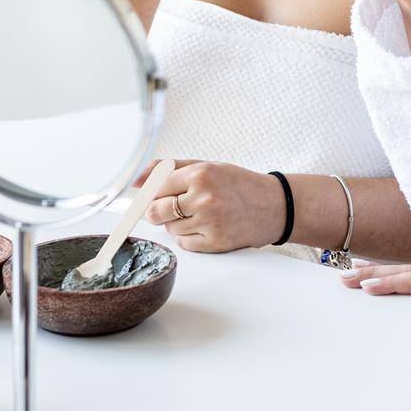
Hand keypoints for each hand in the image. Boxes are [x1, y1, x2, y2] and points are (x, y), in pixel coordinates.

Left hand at [140, 159, 283, 252]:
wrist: (274, 206)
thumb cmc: (238, 184)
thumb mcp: (208, 166)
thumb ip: (171, 168)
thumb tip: (137, 178)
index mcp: (201, 174)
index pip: (156, 186)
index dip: (151, 192)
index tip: (149, 195)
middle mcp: (204, 197)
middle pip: (155, 211)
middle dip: (158, 211)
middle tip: (173, 206)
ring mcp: (209, 222)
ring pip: (169, 228)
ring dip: (177, 223)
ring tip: (199, 214)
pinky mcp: (214, 243)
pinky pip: (184, 243)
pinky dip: (189, 237)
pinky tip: (206, 226)